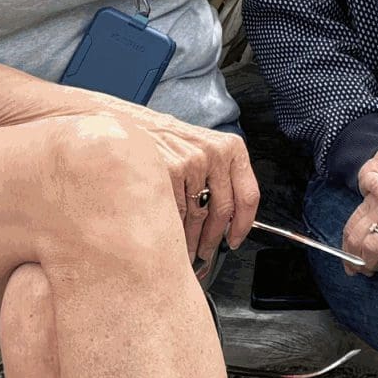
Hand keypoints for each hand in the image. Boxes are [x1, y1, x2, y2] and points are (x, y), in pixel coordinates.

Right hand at [138, 116, 258, 270]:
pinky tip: (172, 235)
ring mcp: (192, 161)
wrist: (130, 126)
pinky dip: (175, 230)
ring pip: (198, 216)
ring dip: (193, 240)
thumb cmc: (167, 141)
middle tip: (207, 251)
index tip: (235, 239)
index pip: (248, 194)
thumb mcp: (202, 148)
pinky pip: (176, 213)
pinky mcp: (170, 170)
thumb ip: (219, 176)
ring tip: (188, 250)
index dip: (242, 224)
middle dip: (213, 238)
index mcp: (230, 148)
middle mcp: (215, 153)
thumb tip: (226, 220)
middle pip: (222, 210)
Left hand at [342, 190, 377, 274]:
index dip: (346, 251)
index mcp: (374, 200)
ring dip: (371, 264)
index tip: (350, 266)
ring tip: (377, 270)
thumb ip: (375, 221)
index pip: (350, 228)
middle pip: (358, 239)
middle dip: (357, 261)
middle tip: (363, 272)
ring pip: (373, 246)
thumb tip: (354, 253)